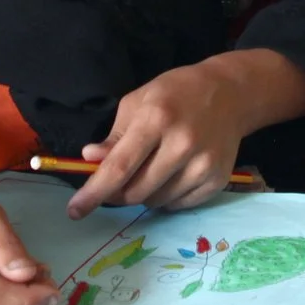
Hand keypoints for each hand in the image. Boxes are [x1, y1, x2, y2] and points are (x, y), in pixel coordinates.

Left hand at [68, 55, 274, 217]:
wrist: (230, 93)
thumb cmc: (176, 93)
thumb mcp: (138, 102)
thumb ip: (114, 135)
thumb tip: (90, 160)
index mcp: (156, 119)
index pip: (119, 167)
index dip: (94, 192)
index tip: (75, 211)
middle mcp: (182, 144)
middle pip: (136, 191)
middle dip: (117, 194)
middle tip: (114, 184)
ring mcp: (203, 164)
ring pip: (156, 202)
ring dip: (143, 195)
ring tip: (150, 169)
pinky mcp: (217, 180)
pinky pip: (179, 205)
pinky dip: (166, 197)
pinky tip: (171, 174)